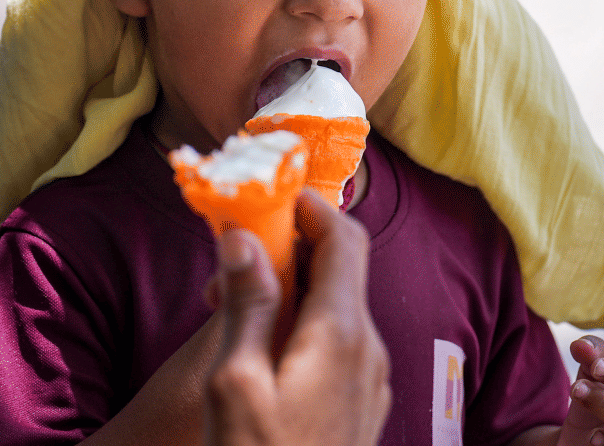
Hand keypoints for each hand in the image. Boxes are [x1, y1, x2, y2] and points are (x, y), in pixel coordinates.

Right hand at [203, 188, 391, 445]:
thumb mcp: (233, 382)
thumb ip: (247, 302)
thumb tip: (245, 234)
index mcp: (342, 332)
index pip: (344, 237)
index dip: (309, 207)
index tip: (268, 198)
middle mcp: (370, 349)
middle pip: (342, 268)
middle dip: (290, 250)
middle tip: (231, 263)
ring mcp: (372, 379)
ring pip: (338, 306)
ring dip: (293, 291)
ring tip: (232, 311)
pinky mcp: (363, 404)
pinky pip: (340, 342)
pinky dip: (304, 325)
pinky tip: (261, 351)